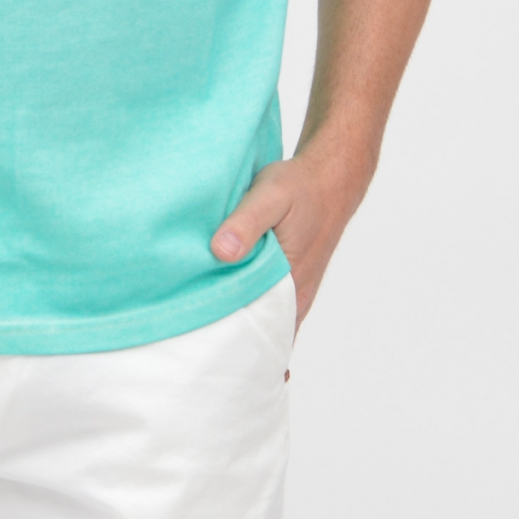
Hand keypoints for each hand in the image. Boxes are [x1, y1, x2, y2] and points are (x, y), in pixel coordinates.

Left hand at [209, 147, 366, 328]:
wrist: (330, 180)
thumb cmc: (301, 187)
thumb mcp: (271, 195)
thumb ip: (247, 223)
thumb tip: (221, 252)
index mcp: (291, 285)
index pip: (253, 332)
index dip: (222, 337)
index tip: (192, 335)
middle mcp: (295, 300)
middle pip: (254, 333)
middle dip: (223, 335)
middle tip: (188, 330)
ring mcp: (294, 295)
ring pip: (260, 321)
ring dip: (234, 320)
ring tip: (198, 315)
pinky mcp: (290, 285)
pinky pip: (266, 308)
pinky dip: (246, 306)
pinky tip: (222, 296)